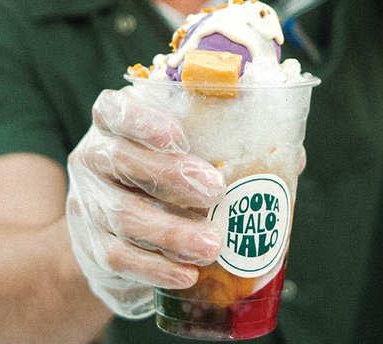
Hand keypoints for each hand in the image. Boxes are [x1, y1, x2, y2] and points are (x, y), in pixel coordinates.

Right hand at [66, 87, 225, 317]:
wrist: (110, 228)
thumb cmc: (160, 176)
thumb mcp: (181, 150)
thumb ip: (226, 146)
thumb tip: (294, 157)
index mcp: (114, 121)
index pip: (115, 109)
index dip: (142, 120)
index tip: (176, 135)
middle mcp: (93, 155)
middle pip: (120, 160)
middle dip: (170, 175)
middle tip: (214, 190)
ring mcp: (87, 201)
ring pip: (121, 214)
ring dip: (169, 231)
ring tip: (211, 244)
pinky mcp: (91, 244)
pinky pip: (119, 257)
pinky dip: (154, 267)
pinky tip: (186, 273)